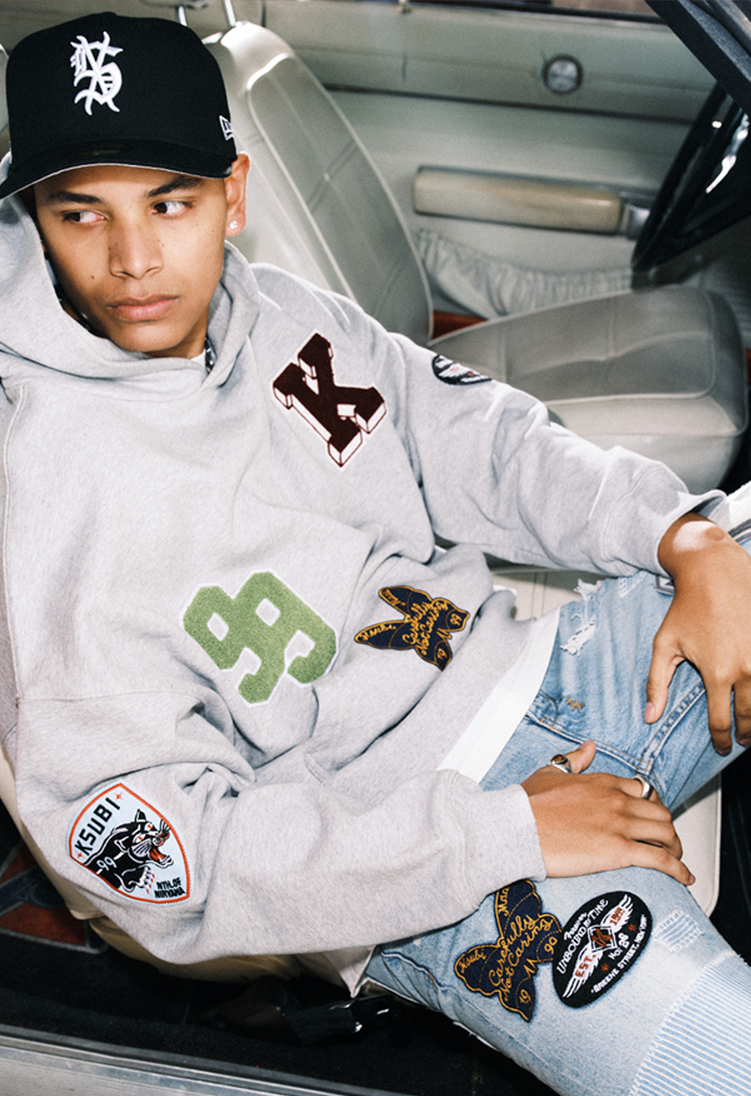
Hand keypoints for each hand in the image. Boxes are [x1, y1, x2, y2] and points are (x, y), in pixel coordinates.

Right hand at [521, 740, 693, 883]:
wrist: (517, 828)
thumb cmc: (527, 804)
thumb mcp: (551, 772)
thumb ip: (576, 759)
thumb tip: (590, 746)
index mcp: (604, 782)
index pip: (644, 790)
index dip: (652, 805)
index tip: (650, 817)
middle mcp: (618, 801)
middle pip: (661, 812)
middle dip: (667, 828)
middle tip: (665, 841)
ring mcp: (620, 826)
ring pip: (666, 834)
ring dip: (675, 848)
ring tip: (675, 859)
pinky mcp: (618, 852)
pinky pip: (660, 860)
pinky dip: (678, 870)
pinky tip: (684, 878)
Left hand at [646, 513, 750, 753]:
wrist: (714, 573)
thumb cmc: (686, 608)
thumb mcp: (664, 644)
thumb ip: (656, 683)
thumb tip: (649, 717)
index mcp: (717, 673)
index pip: (721, 722)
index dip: (721, 739)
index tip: (721, 746)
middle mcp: (746, 669)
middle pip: (749, 716)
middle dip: (745, 733)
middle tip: (742, 740)